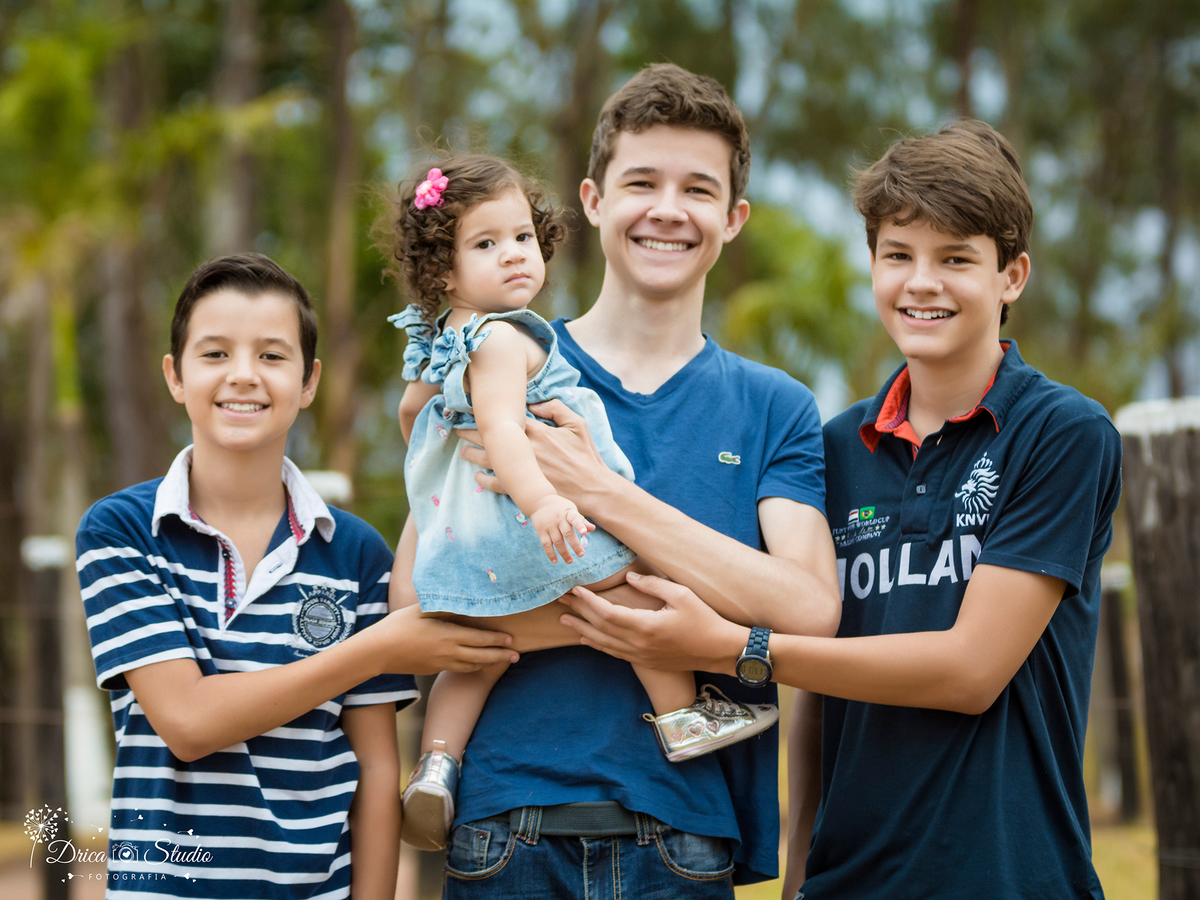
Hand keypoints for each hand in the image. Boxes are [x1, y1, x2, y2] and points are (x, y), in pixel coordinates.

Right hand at [371, 605, 517, 673]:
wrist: (378, 652)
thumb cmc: (398, 625)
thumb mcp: (421, 609)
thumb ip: (443, 606)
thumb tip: (462, 598)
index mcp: (448, 635)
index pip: (480, 639)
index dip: (498, 640)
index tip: (512, 639)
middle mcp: (448, 652)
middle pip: (482, 656)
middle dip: (501, 656)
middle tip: (517, 655)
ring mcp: (441, 663)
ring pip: (472, 665)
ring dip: (489, 663)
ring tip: (503, 661)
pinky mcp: (434, 670)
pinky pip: (459, 669)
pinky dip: (473, 666)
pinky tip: (477, 663)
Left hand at [457, 400, 613, 506]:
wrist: (593, 489)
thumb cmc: (586, 457)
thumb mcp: (578, 425)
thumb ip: (557, 409)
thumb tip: (536, 403)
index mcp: (537, 431)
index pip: (506, 416)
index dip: (488, 412)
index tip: (475, 406)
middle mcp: (525, 449)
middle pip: (490, 436)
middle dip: (472, 430)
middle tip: (458, 425)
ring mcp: (521, 469)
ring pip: (488, 459)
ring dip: (472, 453)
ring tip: (462, 448)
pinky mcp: (522, 488)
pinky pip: (496, 483)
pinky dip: (483, 480)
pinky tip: (476, 476)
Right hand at [530, 495, 594, 562]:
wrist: (539, 502)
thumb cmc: (561, 508)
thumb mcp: (571, 510)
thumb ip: (581, 520)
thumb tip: (593, 529)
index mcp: (568, 513)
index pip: (574, 518)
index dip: (580, 525)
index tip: (584, 532)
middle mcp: (558, 519)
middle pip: (567, 533)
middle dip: (574, 545)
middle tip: (581, 554)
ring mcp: (549, 526)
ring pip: (557, 541)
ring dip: (564, 553)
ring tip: (570, 561)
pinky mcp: (541, 531)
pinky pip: (546, 544)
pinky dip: (550, 553)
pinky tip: (555, 561)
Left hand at [560, 573, 747, 672]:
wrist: (720, 651)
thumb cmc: (704, 620)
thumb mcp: (681, 595)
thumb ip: (652, 585)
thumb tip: (628, 578)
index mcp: (646, 627)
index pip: (608, 613)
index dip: (588, 601)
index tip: (575, 589)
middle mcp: (639, 644)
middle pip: (600, 628)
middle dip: (579, 613)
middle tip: (560, 601)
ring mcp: (641, 656)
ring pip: (603, 643)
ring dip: (582, 630)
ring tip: (564, 620)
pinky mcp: (645, 661)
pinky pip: (614, 652)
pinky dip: (597, 644)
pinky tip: (587, 639)